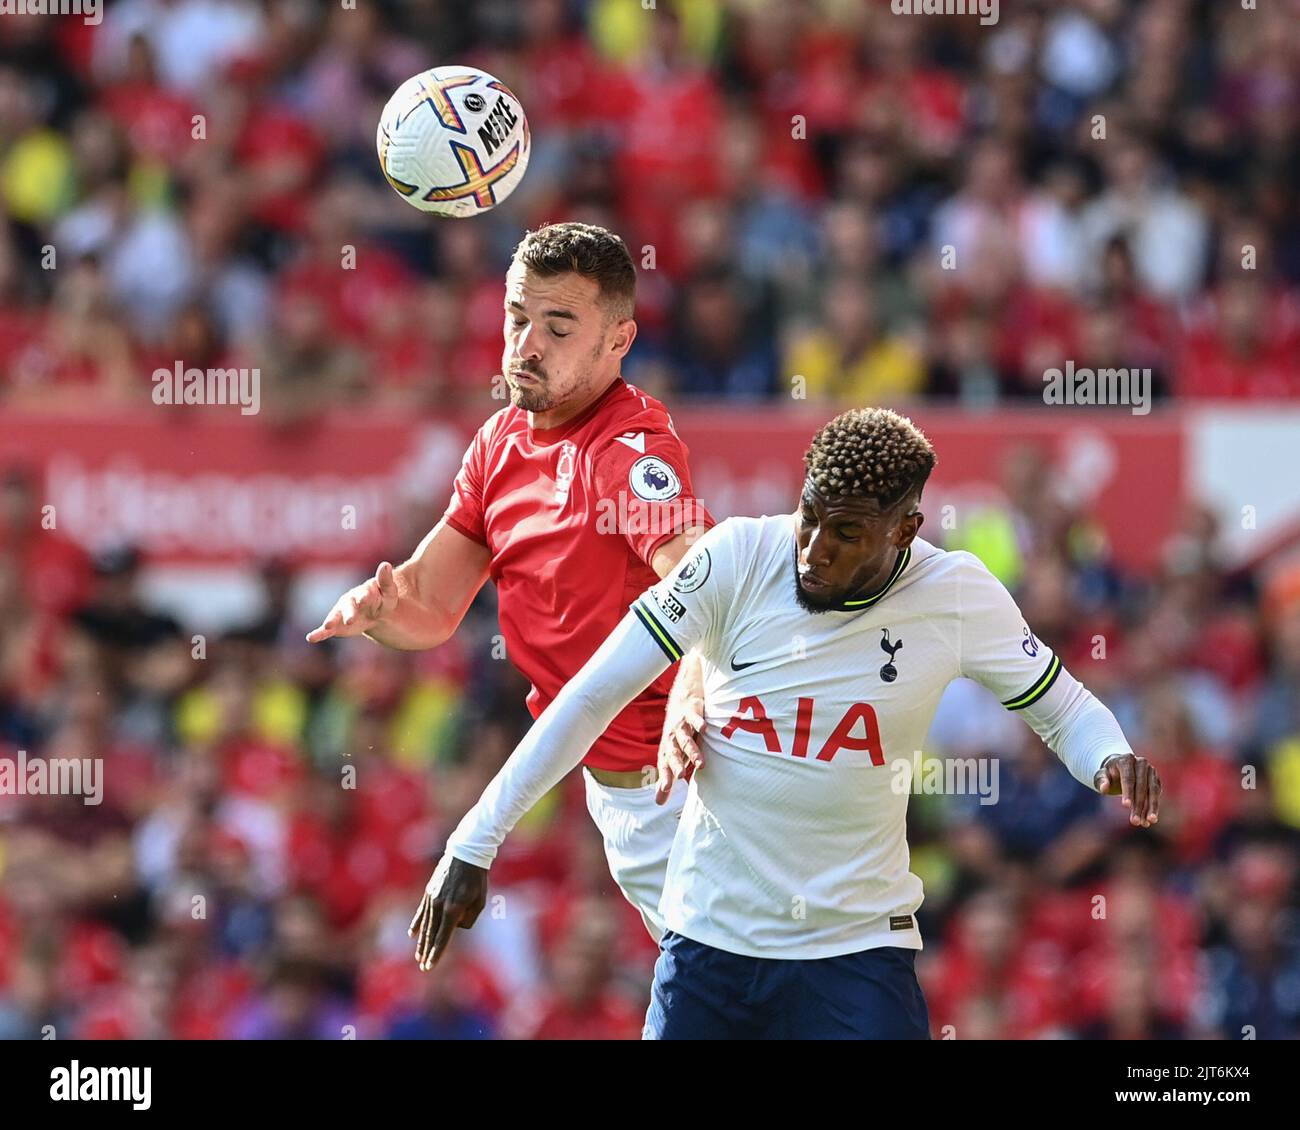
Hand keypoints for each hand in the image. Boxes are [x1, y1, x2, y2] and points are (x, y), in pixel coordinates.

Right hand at [306, 561, 399, 642]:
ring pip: (335, 617)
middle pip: (348, 607)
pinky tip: (310, 638)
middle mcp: (349, 601)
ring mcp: (341, 612)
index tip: (364, 600)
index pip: (364, 594)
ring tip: (328, 626)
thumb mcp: (389, 592)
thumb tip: (386, 564)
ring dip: (332, 621)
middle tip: (351, 620)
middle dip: (349, 613)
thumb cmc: (383, 600)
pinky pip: (325, 630)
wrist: (376, 614)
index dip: (364, 597)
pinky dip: (318, 634)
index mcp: (363, 592)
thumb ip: (386, 581)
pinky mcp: (336, 626)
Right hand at [408, 855, 488, 970]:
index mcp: (453, 909)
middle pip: (431, 934)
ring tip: (418, 956)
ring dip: (422, 941)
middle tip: (423, 967)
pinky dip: (417, 923)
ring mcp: (432, 898)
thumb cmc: (477, 879)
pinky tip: (412, 934)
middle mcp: (439, 905)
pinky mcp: (429, 891)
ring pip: (425, 925)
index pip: (442, 937)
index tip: (429, 967)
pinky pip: (422, 911)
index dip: (436, 954)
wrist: (466, 854)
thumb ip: (468, 919)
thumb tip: (455, 927)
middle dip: (427, 952)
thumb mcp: (479, 901)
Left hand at [656, 695, 703, 805]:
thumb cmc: (678, 734)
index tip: (666, 788)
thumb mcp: (672, 756)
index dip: (665, 776)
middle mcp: (672, 738)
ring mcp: (681, 724)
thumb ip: (666, 779)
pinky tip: (704, 729)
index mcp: (667, 750)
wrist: (682, 699)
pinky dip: (699, 723)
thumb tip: (658, 802)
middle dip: (676, 765)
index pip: (664, 765)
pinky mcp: (692, 712)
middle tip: (680, 777)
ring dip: (692, 751)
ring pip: (686, 739)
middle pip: (673, 753)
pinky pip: (695, 718)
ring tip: (700, 764)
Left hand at [1095, 754, 1160, 827]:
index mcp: (1126, 760)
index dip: (1128, 793)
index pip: (1128, 778)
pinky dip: (1152, 808)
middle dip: (1138, 805)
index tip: (1125, 806)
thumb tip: (1103, 788)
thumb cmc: (1109, 773)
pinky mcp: (1156, 779)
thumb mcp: (1101, 775)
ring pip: (1153, 792)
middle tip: (1134, 821)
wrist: (1120, 768)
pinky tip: (1148, 820)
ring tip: (1147, 822)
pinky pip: (1156, 795)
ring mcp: (1151, 771)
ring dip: (1150, 808)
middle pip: (1141, 787)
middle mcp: (1141, 763)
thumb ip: (1101, 780)